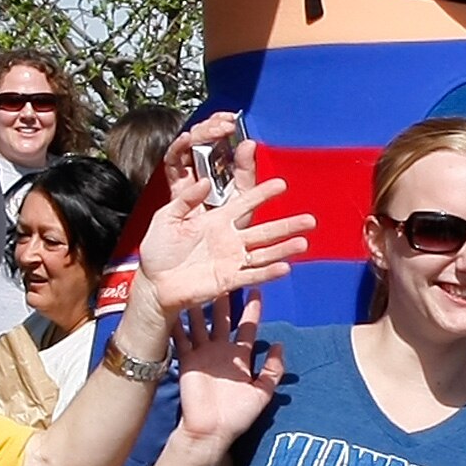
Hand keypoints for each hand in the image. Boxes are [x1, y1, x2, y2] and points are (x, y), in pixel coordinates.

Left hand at [133, 116, 316, 313]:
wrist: (154, 283)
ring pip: (264, 253)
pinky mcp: (228, 280)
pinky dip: (268, 272)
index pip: (245, 204)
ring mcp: (231, 260)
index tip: (282, 184)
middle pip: (265, 230)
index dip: (263, 194)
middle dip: (287, 225)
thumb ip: (185, 200)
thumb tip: (203, 183)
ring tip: (304, 242)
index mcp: (216, 221)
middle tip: (310, 219)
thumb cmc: (159, 250)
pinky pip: (252, 275)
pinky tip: (286, 267)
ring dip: (285, 248)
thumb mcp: (166, 217)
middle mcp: (229, 239)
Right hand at [169, 298, 283, 447]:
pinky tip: (176, 306)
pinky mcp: (187, 360)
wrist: (212, 431)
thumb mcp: (262, 392)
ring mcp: (203, 354)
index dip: (252, 309)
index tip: (257, 289)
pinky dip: (178, 323)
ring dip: (200, 305)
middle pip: (223, 319)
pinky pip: (181, 338)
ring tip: (200, 283)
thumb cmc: (238, 415)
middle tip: (226, 276)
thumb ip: (273, 370)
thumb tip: (281, 345)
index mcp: (240, 357)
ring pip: (201, 323)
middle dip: (225, 299)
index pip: (248, 327)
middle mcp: (221, 351)